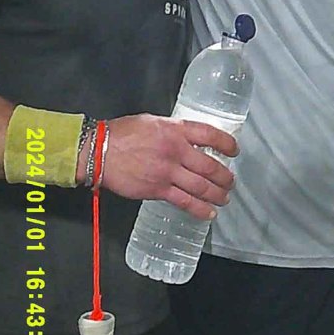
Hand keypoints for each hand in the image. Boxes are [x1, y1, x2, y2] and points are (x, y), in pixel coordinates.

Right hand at [81, 114, 237, 218]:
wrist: (99, 151)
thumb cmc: (122, 134)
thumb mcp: (153, 122)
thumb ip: (173, 131)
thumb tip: (187, 140)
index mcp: (175, 130)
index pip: (210, 135)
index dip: (227, 143)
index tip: (234, 150)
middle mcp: (176, 150)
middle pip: (210, 166)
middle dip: (225, 177)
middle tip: (230, 181)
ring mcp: (168, 172)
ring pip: (201, 186)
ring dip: (217, 194)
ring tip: (225, 197)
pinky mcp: (158, 190)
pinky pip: (185, 202)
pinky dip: (200, 209)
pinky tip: (209, 213)